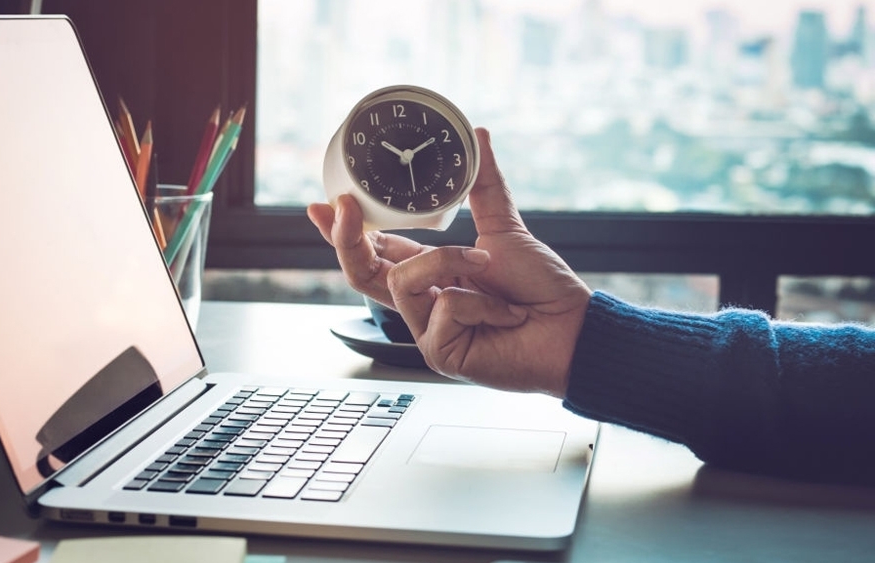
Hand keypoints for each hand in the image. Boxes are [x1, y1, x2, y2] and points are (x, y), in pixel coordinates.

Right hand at [308, 128, 592, 396]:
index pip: (374, 250)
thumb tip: (477, 135)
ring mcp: (426, 331)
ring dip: (448, 263)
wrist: (571, 328)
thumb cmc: (540, 288)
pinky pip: (441, 308)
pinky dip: (478, 301)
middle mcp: (421, 303)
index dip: (343, 230)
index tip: (321, 203)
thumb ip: (483, 185)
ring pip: (402, 281)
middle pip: (360, 273)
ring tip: (487, 268)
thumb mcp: (503, 228)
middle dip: (346, 238)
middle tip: (344, 205)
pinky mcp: (438, 353)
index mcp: (429, 275)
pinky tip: (503, 314)